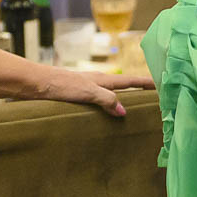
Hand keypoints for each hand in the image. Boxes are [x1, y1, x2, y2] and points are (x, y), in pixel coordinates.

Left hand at [37, 67, 153, 117]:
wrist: (34, 84)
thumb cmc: (60, 85)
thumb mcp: (87, 92)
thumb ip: (106, 100)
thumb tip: (124, 112)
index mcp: (102, 80)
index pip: (130, 82)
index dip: (146, 84)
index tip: (161, 85)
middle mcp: (96, 83)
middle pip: (122, 87)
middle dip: (138, 92)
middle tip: (153, 98)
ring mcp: (86, 89)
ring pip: (110, 95)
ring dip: (122, 100)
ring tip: (133, 110)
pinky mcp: (76, 96)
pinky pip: (98, 102)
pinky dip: (107, 107)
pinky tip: (104, 116)